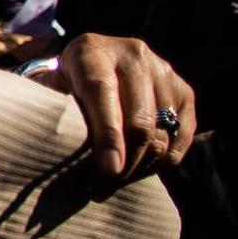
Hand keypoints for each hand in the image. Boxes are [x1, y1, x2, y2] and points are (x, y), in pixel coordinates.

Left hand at [45, 33, 196, 181]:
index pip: (101, 92)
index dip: (106, 134)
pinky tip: (137, 172)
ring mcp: (163, 72)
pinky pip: (180, 139)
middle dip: (123, 162)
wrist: (98, 61)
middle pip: (139, 120)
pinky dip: (161, 162)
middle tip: (100, 187)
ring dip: (139, 166)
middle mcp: (133, 56)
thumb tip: (60, 150)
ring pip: (161, 133)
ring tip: (114, 183)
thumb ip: (55, 111)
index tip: (107, 169)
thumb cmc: (67, 83)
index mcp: (91, 51)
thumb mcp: (53, 88)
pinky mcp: (184, 92)